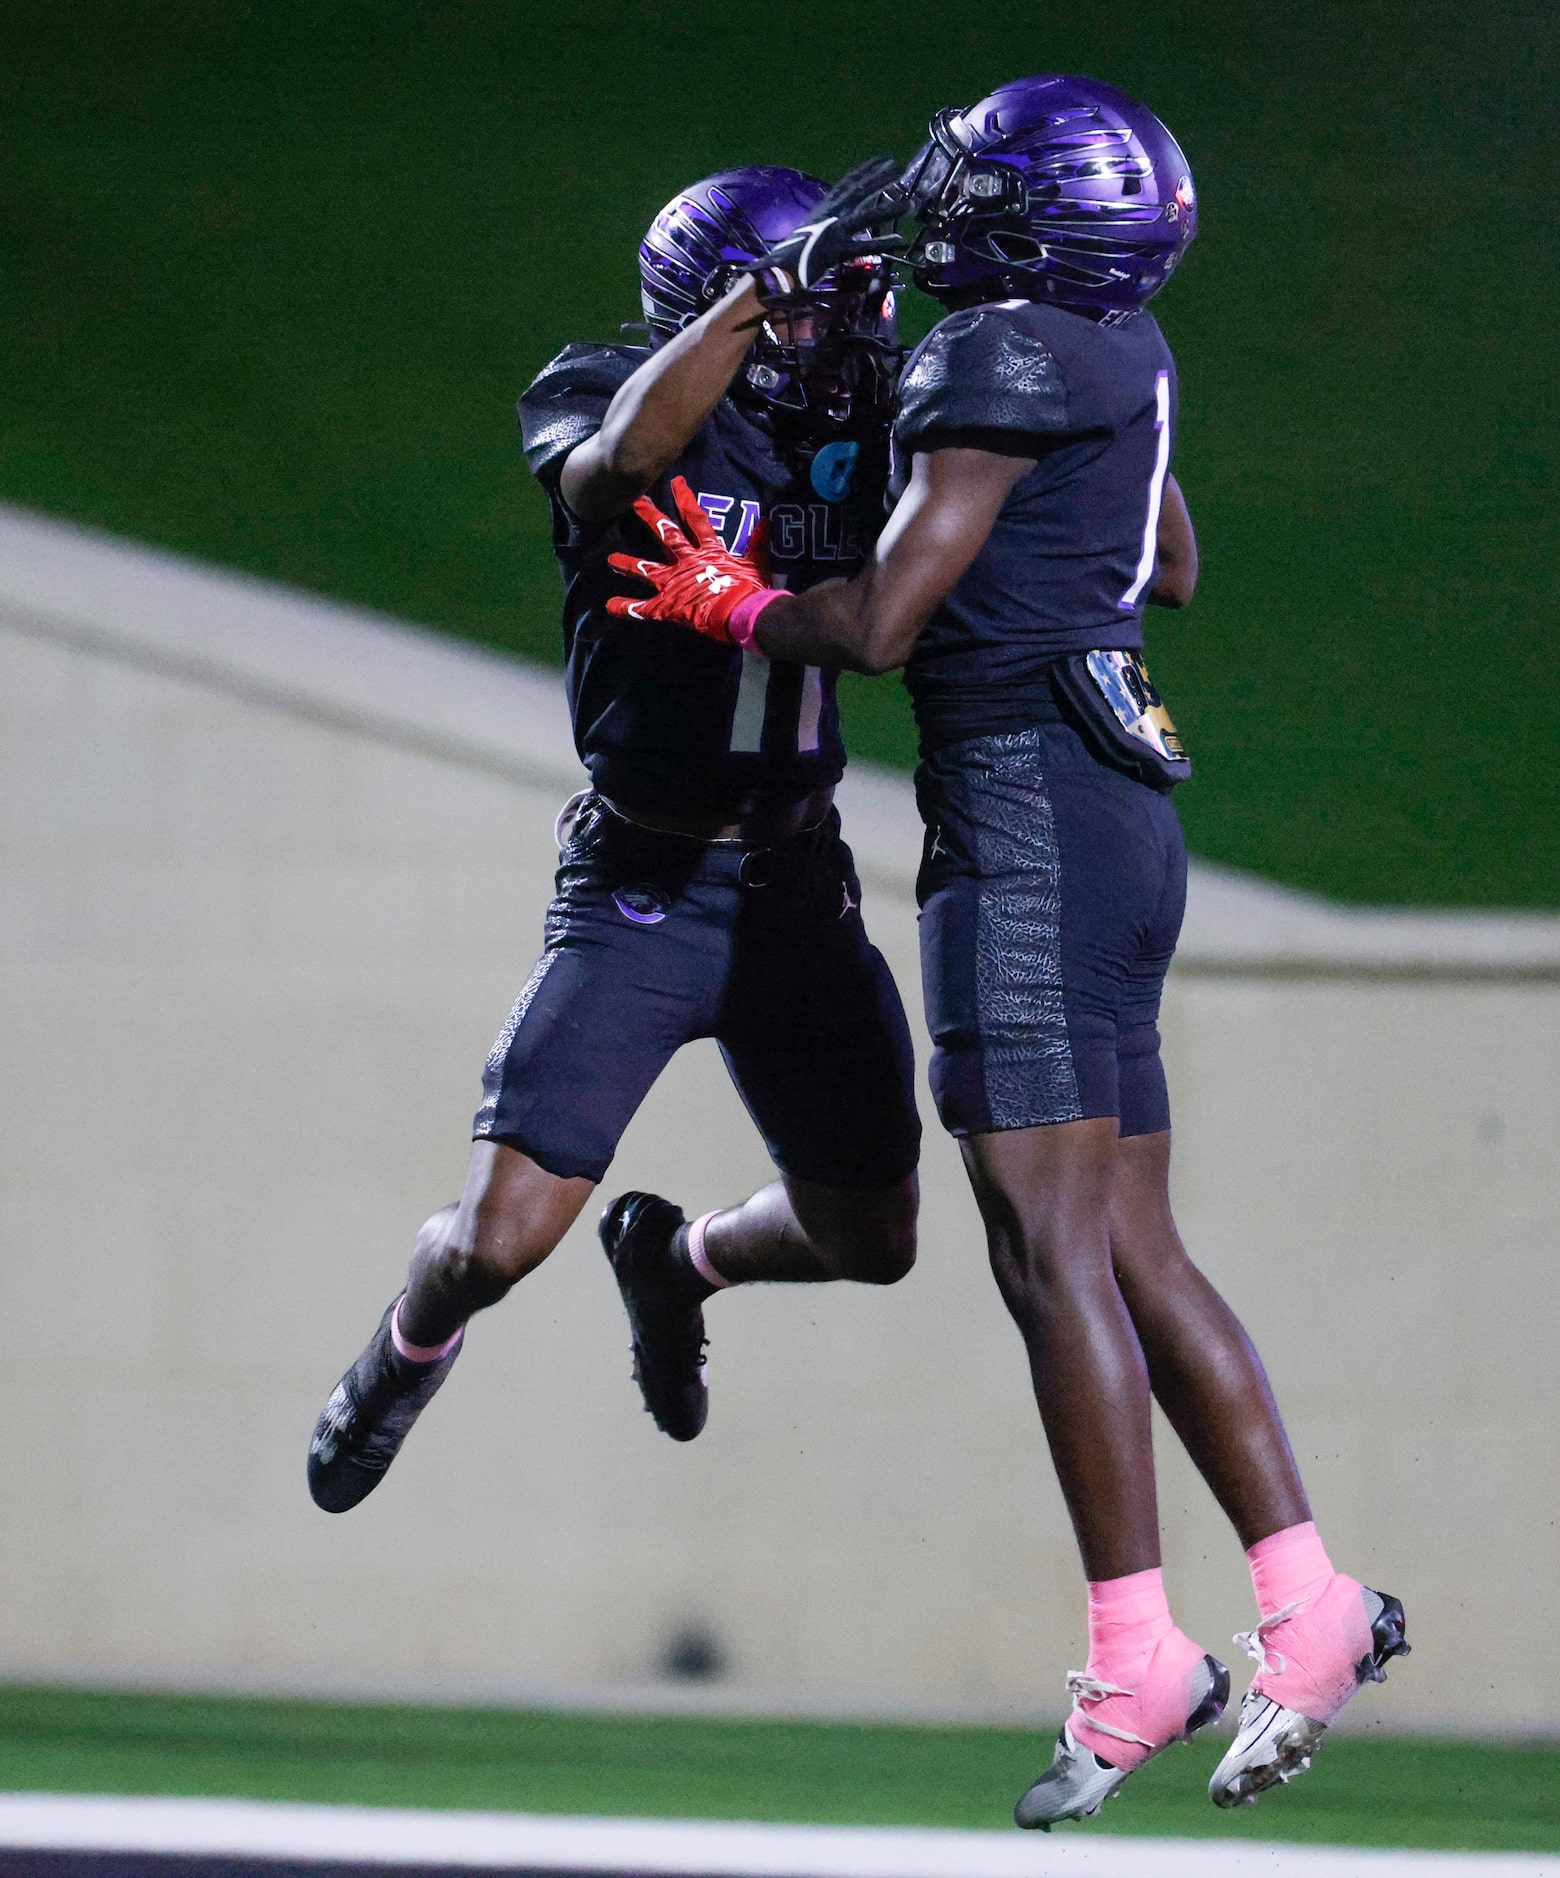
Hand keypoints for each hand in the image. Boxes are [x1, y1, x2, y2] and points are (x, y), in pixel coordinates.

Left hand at [606, 476, 778, 647]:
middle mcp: (687, 561)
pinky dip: (626, 607)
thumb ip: (758, 542)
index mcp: (709, 551)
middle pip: (665, 534)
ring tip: (610, 560)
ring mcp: (674, 583)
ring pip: (647, 569)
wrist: (742, 614)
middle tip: (633, 502)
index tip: (676, 483)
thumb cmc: (751, 591)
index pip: (696, 519)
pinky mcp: (668, 605)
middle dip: (649, 517)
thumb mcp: (758, 564)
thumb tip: (766, 520)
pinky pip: (644, 608)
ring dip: (628, 563)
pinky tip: (608, 606)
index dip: (686, 500)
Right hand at [749, 155, 904, 300]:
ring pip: (865, 216)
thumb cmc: (792, 253)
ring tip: (910, 205)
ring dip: (889, 209)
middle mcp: (831, 213)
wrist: (778, 269)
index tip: (883, 159)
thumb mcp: (812, 230)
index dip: (867, 169)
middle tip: (900, 167)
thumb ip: (828, 222)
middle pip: (859, 191)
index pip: (848, 182)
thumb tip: (838, 220)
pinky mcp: (836, 250)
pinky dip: (882, 243)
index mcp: (825, 207)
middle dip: (880, 178)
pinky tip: (899, 240)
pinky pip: (863, 245)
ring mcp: (833, 230)